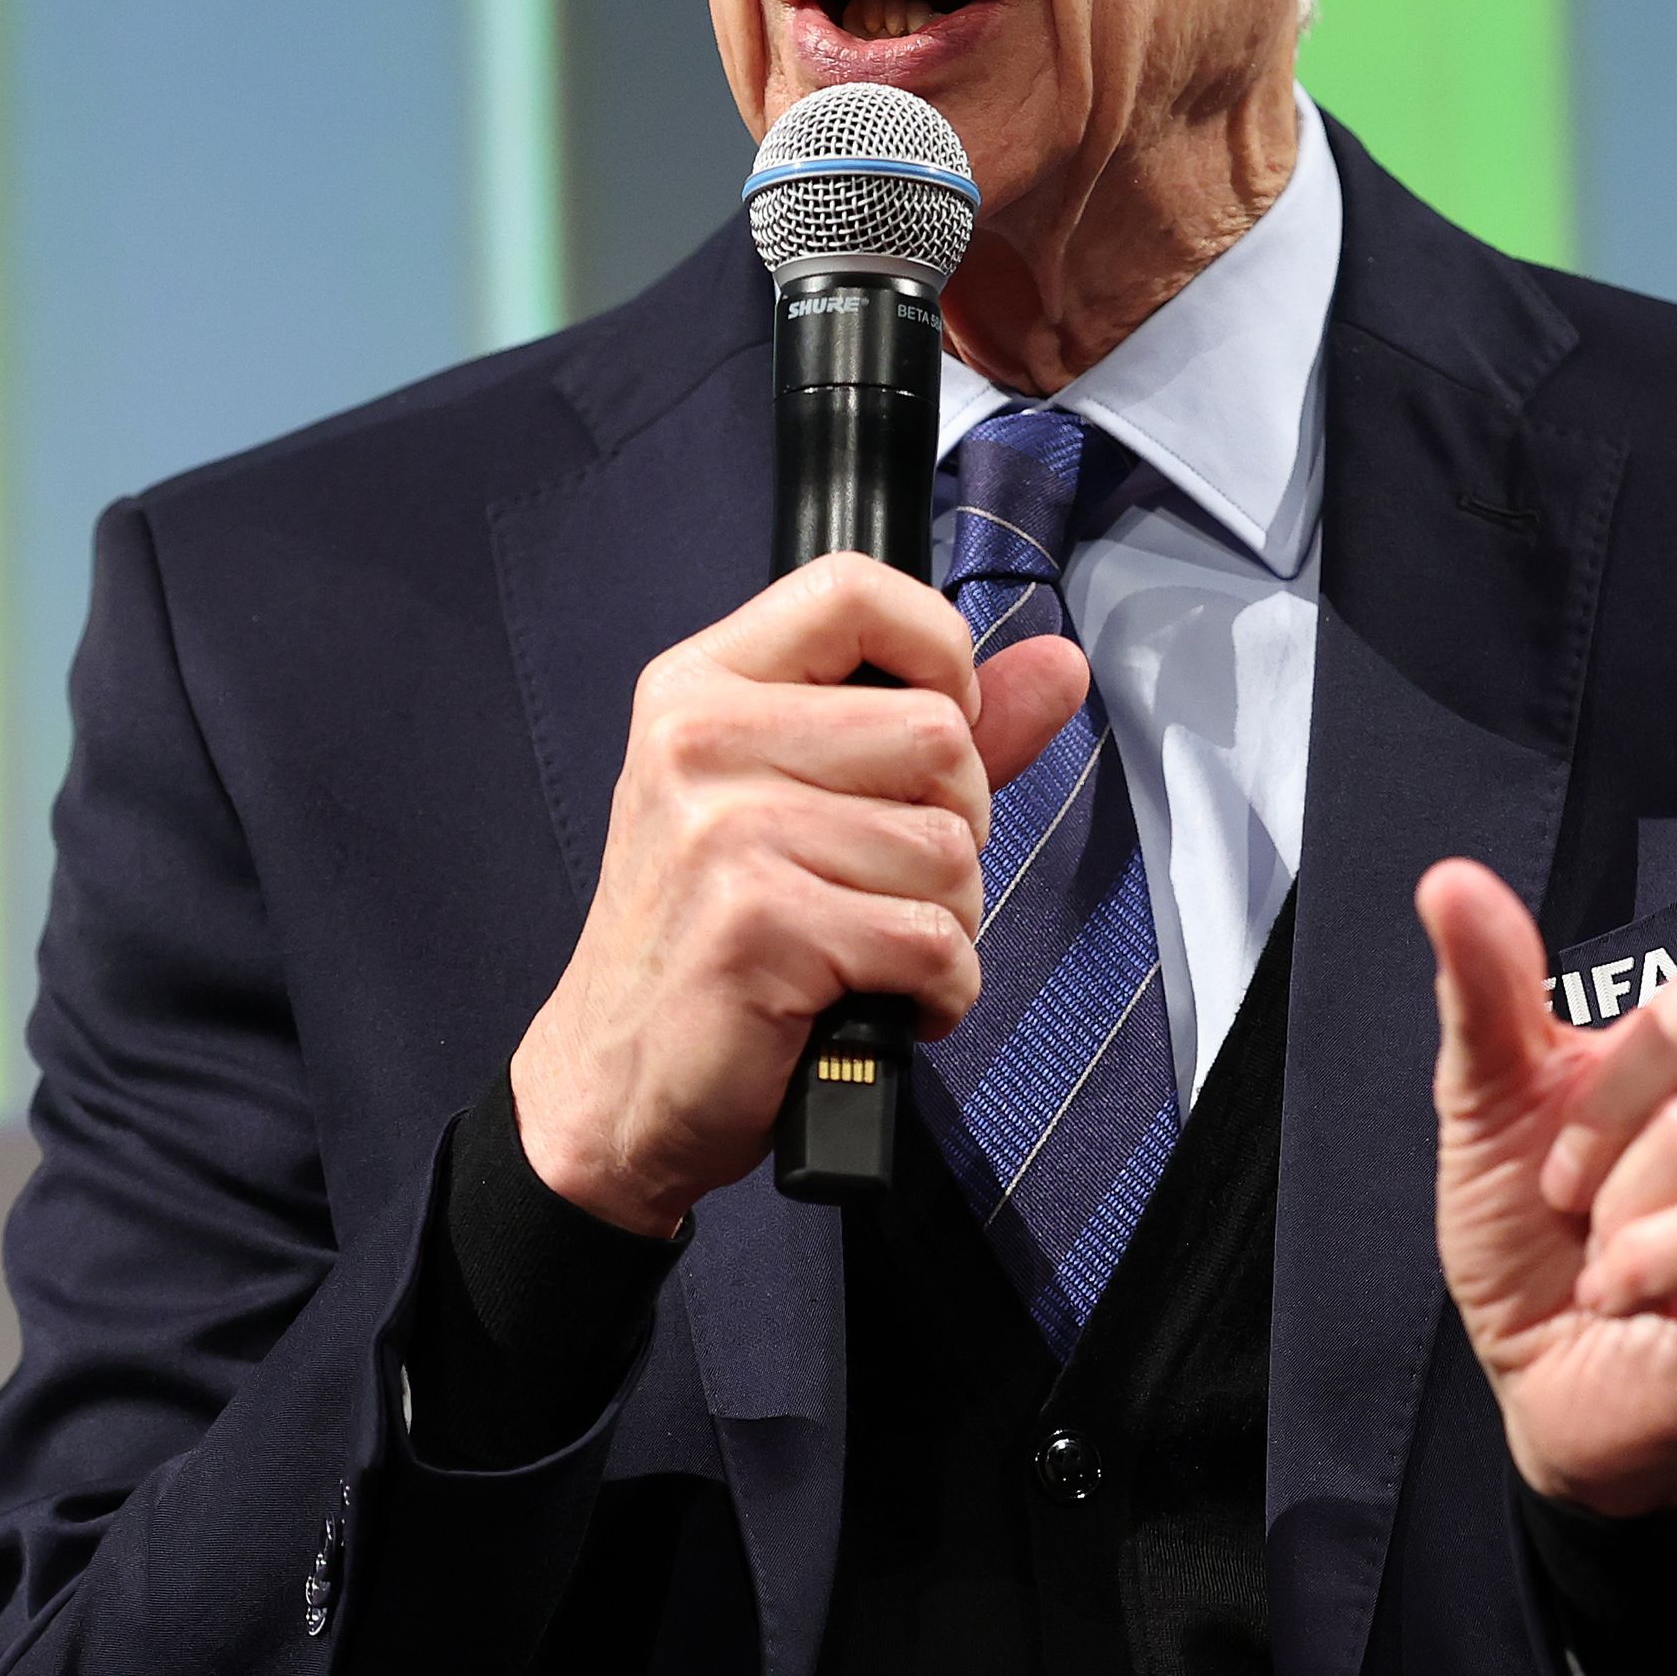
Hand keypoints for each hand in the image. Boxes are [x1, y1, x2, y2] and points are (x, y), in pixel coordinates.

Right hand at [511, 557, 1090, 1238]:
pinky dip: (935, 993)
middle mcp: (701, 741)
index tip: (932, 734)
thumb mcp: (808, 804)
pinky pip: (933, 941)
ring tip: (864, 948)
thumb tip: (1060, 664)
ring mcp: (724, 833)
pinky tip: (873, 1001)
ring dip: (944, 923)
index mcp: (702, 687)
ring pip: (949, 847)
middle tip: (878, 883)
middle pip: (938, 735)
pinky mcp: (759, 927)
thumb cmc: (714, 942)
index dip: (937, 655)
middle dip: (954, 828)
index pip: (855, 589)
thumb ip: (938, 728)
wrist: (616, 1086)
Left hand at [1421, 810, 1676, 1516]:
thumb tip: (1450, 879)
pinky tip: (1622, 1293)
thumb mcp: (1490, 1104)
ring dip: (1624, 1204)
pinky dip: (1652, 1261)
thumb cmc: (1540, 1233)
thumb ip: (1486, 995)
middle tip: (1571, 1185)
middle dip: (1608, 1104)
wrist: (1552, 1382)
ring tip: (1611, 1251)